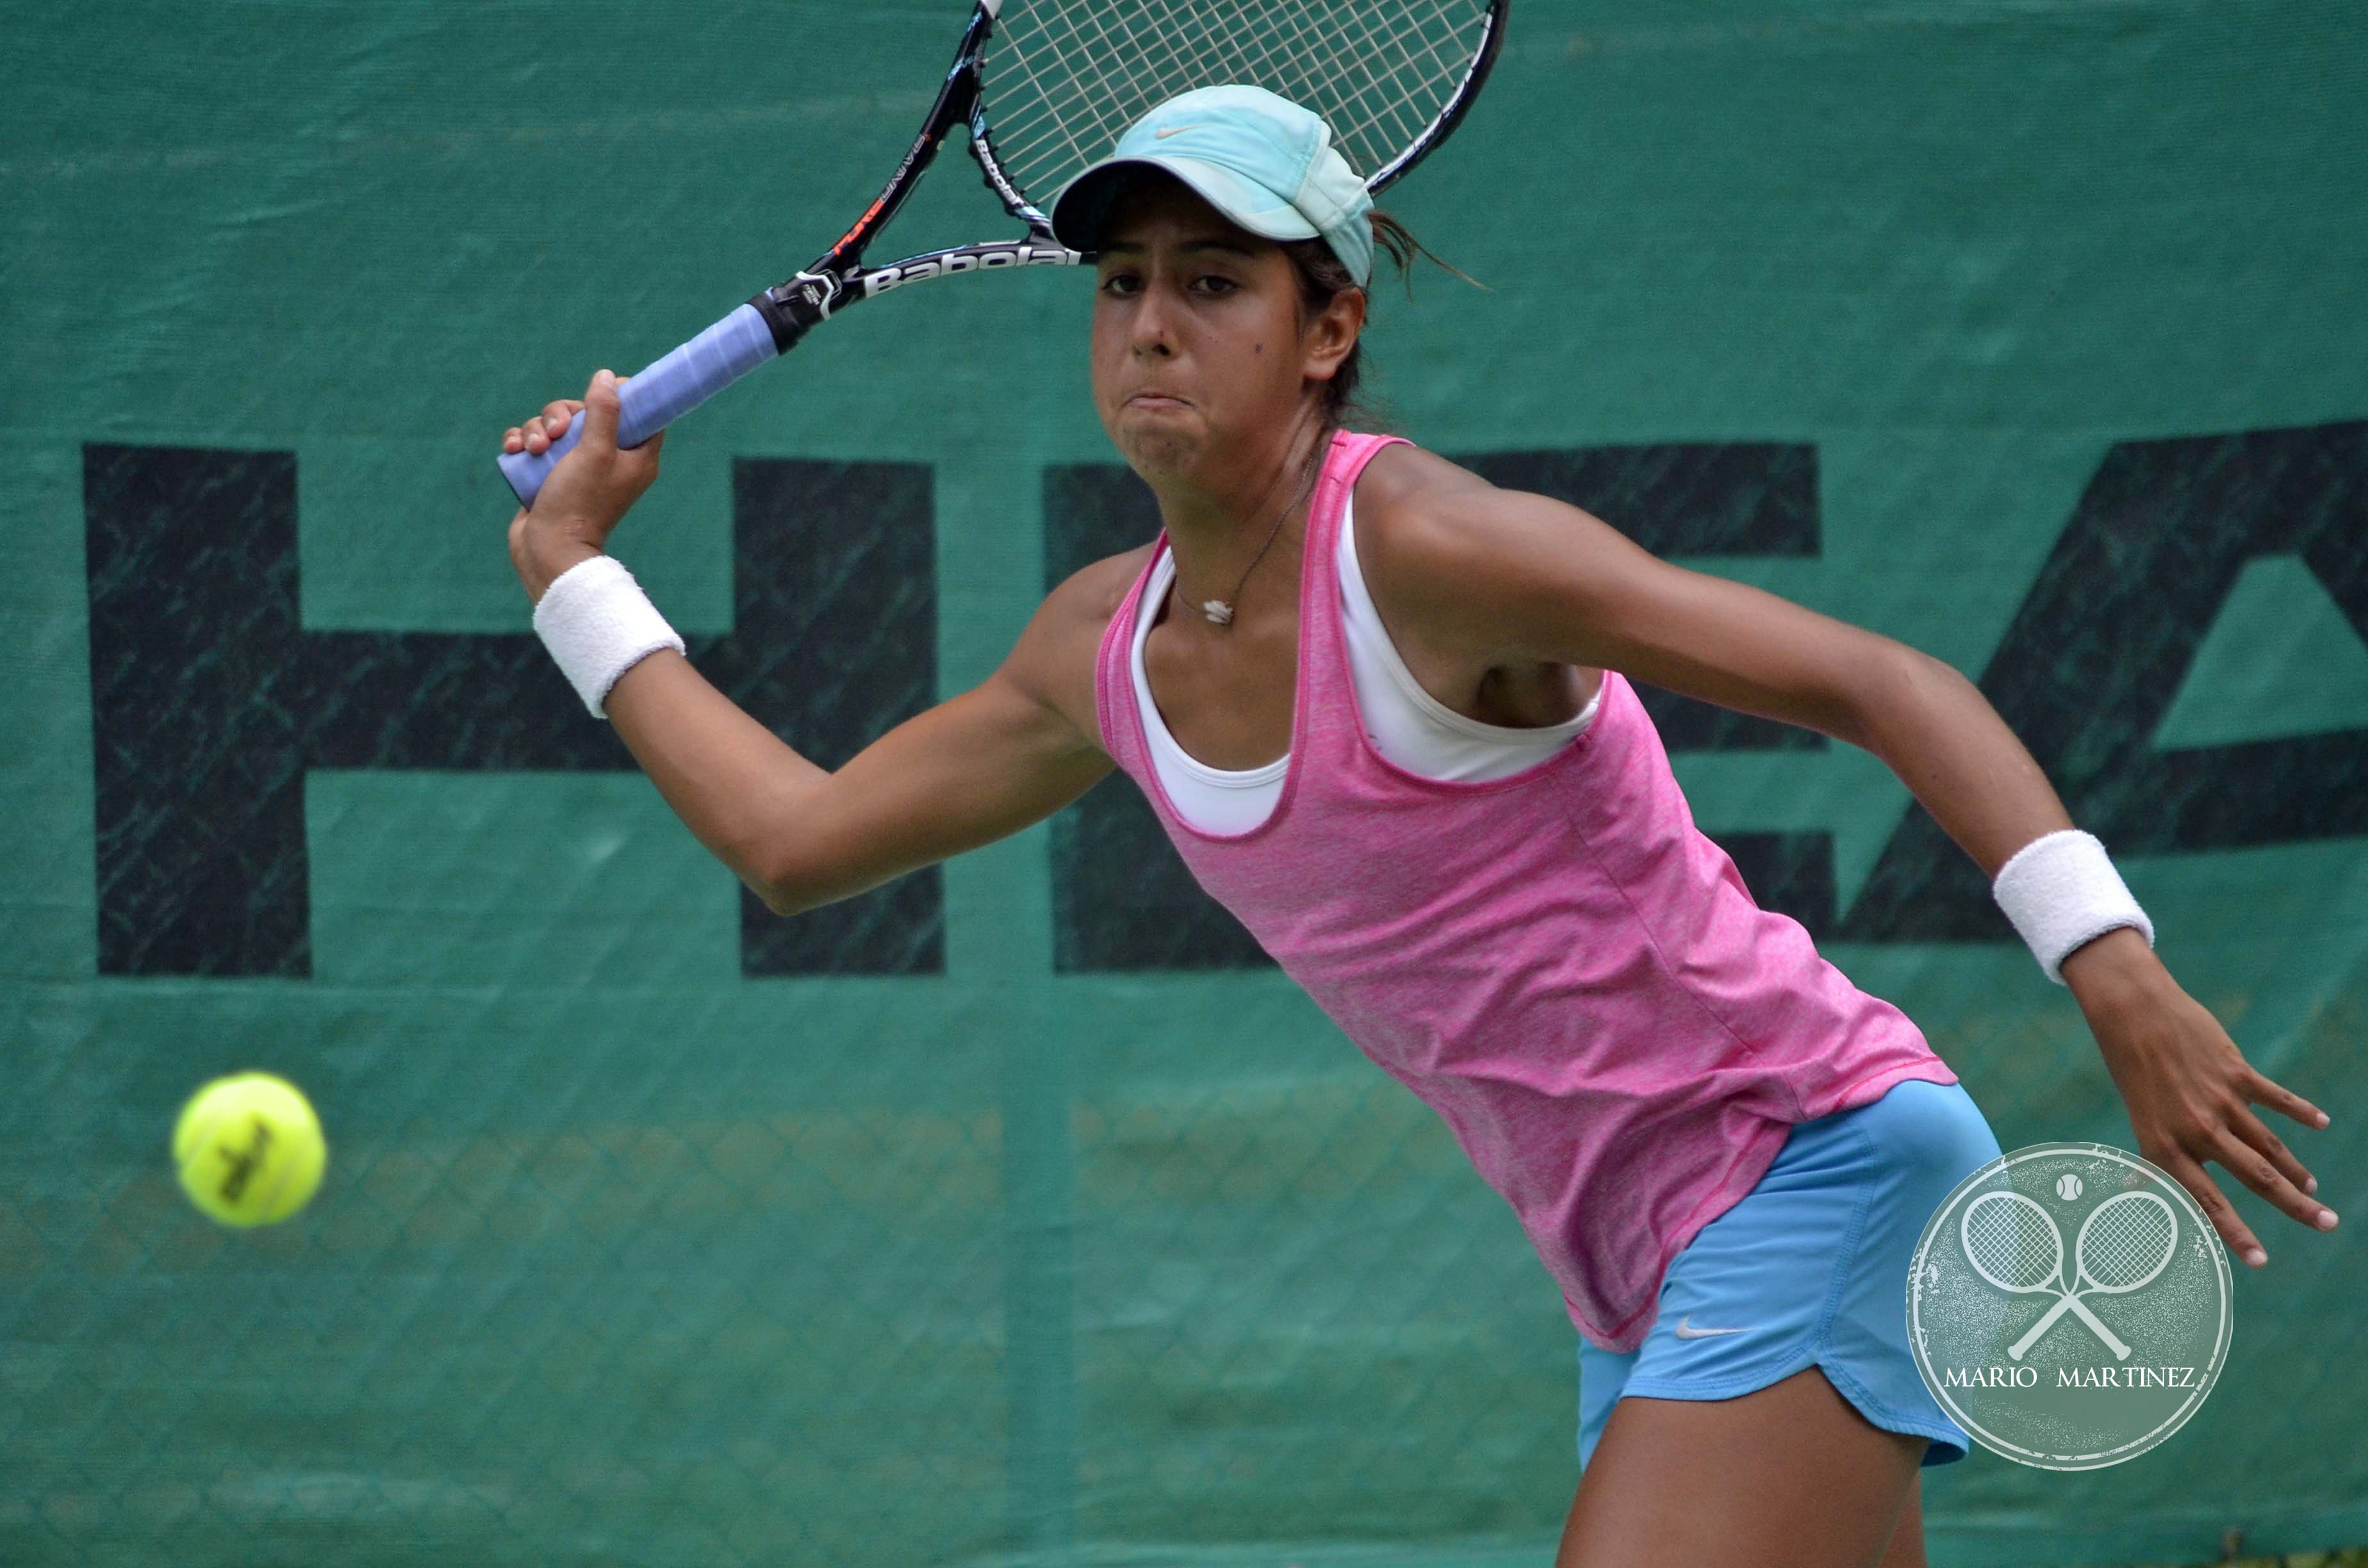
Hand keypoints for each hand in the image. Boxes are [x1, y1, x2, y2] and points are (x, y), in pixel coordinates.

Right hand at [501, 367, 666, 603]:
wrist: (547, 549)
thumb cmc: (579, 502)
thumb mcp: (596, 451)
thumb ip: (605, 412)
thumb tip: (609, 377)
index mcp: (635, 457)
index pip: (642, 414)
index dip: (624, 396)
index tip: (602, 392)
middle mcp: (610, 460)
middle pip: (588, 413)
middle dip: (562, 415)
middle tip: (555, 432)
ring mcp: (578, 467)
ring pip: (556, 426)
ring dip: (538, 428)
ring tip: (533, 449)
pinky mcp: (550, 474)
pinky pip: (536, 442)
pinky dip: (523, 441)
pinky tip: (515, 450)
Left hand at [2062, 927, 2334, 1268]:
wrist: (2133, 1016)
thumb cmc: (2134, 1071)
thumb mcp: (2139, 1120)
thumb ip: (2152, 1157)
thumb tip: (2139, 1189)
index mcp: (2167, 1148)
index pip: (2206, 1202)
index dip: (2234, 1234)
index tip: (2261, 1262)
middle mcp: (2196, 1130)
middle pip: (2256, 1177)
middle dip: (2294, 1205)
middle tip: (2327, 1224)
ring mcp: (2220, 1102)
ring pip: (2269, 1145)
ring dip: (2295, 1169)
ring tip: (2311, 1188)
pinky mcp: (2236, 1074)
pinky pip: (2276, 1099)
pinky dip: (2301, 1112)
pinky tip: (2321, 1123)